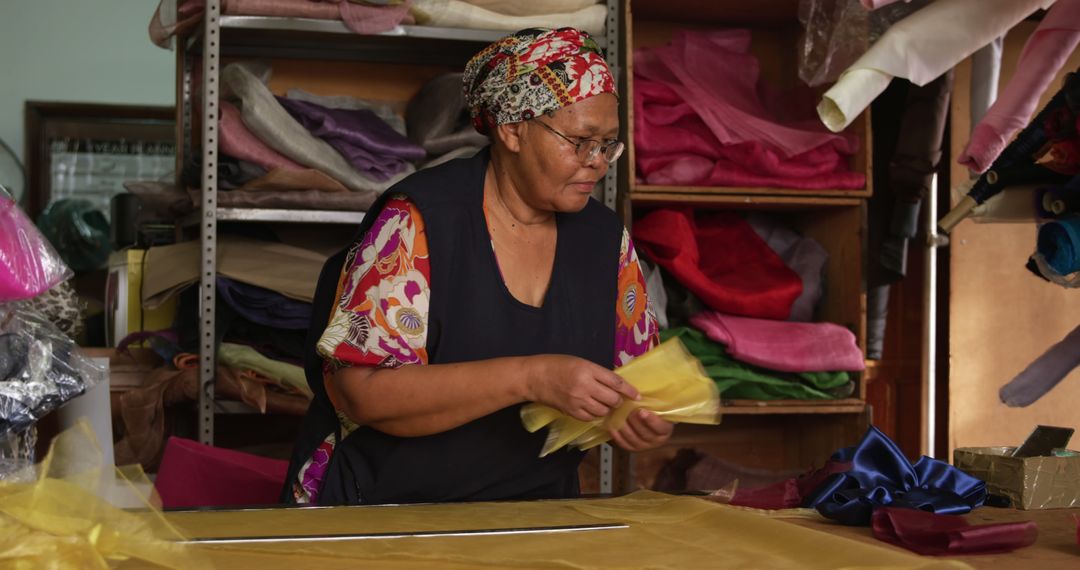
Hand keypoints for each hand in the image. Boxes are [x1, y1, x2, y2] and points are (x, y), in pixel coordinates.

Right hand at [524, 355, 639, 421]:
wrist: (535, 377)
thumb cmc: (557, 365)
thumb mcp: (581, 362)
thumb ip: (598, 373)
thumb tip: (616, 385)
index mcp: (588, 370)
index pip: (616, 382)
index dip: (629, 390)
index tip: (637, 395)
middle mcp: (585, 386)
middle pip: (613, 399)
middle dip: (618, 401)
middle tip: (617, 399)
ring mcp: (577, 401)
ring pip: (603, 411)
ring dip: (607, 408)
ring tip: (604, 404)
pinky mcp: (571, 411)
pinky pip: (591, 418)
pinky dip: (595, 414)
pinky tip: (593, 409)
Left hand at [609, 409, 672, 451]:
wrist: (649, 420)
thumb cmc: (654, 411)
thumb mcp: (658, 407)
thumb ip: (654, 404)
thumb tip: (644, 395)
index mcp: (665, 431)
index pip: (660, 427)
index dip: (651, 420)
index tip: (642, 411)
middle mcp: (655, 441)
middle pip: (644, 433)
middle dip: (635, 421)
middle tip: (627, 409)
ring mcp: (643, 446)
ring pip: (633, 438)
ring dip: (625, 427)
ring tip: (618, 415)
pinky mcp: (632, 448)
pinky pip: (623, 443)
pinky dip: (617, 435)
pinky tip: (612, 425)